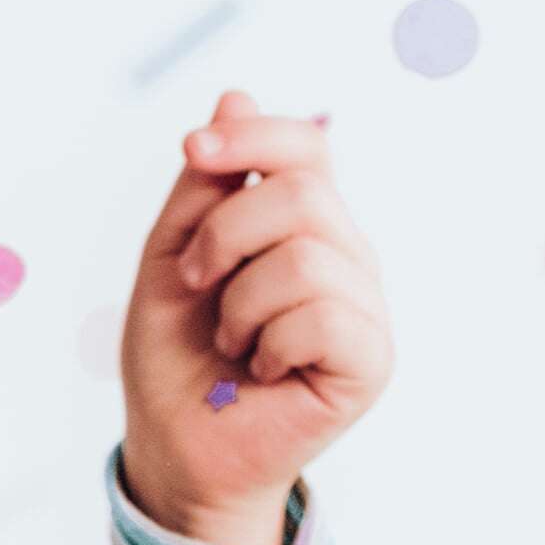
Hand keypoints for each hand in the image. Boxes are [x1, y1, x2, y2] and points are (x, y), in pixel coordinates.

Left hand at [116, 95, 391, 544]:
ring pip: (306, 256)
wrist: (177, 448)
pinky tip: (262, 370)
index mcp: (306, 227)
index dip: (253, 137)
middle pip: (302, 192)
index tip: (194, 153)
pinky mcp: (371, 362)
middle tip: (198, 285)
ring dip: (240, 303)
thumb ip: (208, 184)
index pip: (307, 147)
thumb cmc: (178, 357)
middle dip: (224, 235)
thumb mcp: (174, 252)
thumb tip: (237, 96)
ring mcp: (364, 311)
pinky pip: (323, 316)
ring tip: (233, 341)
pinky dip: (271, 342)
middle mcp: (347, 259)